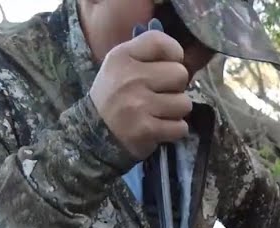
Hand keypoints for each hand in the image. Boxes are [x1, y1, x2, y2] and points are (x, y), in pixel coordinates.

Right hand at [88, 26, 192, 159]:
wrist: (95, 132)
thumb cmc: (116, 95)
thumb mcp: (121, 65)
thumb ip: (148, 54)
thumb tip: (181, 57)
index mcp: (122, 56)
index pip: (160, 42)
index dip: (174, 53)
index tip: (168, 65)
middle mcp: (130, 77)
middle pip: (180, 74)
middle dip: (176, 86)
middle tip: (161, 93)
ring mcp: (138, 104)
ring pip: (184, 103)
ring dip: (176, 111)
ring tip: (159, 112)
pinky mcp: (146, 129)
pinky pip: (180, 127)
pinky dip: (174, 130)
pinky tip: (159, 127)